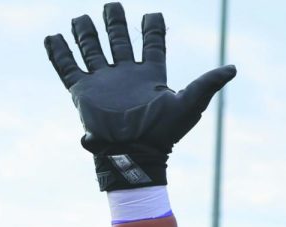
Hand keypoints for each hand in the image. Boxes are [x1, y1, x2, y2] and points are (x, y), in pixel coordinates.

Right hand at [44, 4, 235, 189]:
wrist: (134, 154)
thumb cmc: (163, 133)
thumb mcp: (189, 104)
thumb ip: (207, 84)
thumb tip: (233, 68)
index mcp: (149, 75)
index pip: (152, 45)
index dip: (153, 29)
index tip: (154, 15)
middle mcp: (124, 75)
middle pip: (118, 41)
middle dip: (114, 23)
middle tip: (112, 6)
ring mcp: (102, 82)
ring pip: (91, 50)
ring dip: (86, 33)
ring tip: (81, 18)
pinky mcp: (82, 93)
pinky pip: (67, 68)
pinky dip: (59, 53)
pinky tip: (52, 37)